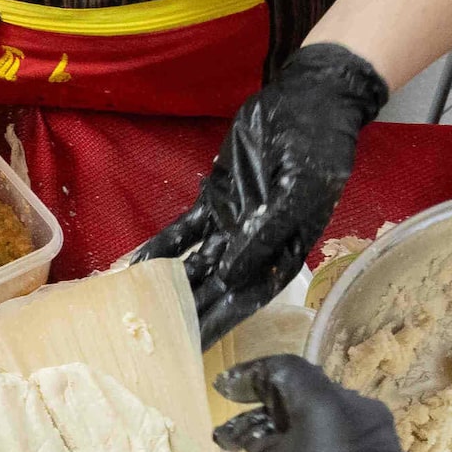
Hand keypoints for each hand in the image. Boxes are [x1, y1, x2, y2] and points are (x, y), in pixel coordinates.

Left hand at [132, 44, 388, 343]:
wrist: (307, 100)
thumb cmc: (316, 146)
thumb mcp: (302, 188)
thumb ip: (268, 231)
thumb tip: (231, 273)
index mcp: (281, 252)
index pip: (246, 298)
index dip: (220, 325)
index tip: (192, 352)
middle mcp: (253, 247)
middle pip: (215, 290)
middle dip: (187, 316)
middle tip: (151, 344)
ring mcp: (230, 225)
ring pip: (195, 266)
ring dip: (169, 290)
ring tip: (137, 315)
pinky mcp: (212, 202)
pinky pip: (182, 232)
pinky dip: (161, 249)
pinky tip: (135, 267)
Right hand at [213, 354, 451, 451]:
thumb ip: (255, 441)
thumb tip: (245, 430)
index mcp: (325, 398)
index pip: (281, 370)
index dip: (248, 377)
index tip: (222, 389)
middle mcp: (351, 407)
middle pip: (296, 401)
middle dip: (256, 420)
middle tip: (226, 440)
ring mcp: (368, 436)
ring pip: (310, 432)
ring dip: (274, 448)